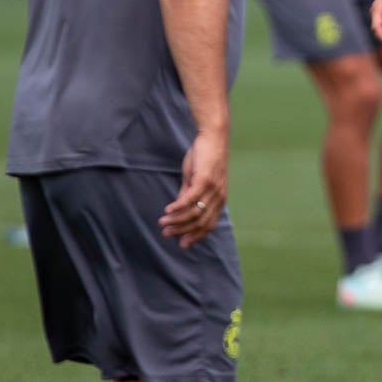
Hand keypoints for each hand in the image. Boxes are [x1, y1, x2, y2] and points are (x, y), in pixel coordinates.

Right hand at [161, 129, 228, 248]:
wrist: (213, 137)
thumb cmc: (204, 157)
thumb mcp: (195, 179)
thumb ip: (188, 194)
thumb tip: (178, 209)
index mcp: (219, 200)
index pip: (208, 225)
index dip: (195, 236)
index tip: (182, 244)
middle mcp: (218, 197)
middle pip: (200, 222)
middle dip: (182, 231)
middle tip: (166, 234)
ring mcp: (213, 189)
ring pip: (194, 213)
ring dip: (177, 220)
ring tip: (162, 223)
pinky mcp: (204, 180)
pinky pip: (190, 199)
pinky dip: (178, 207)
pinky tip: (167, 210)